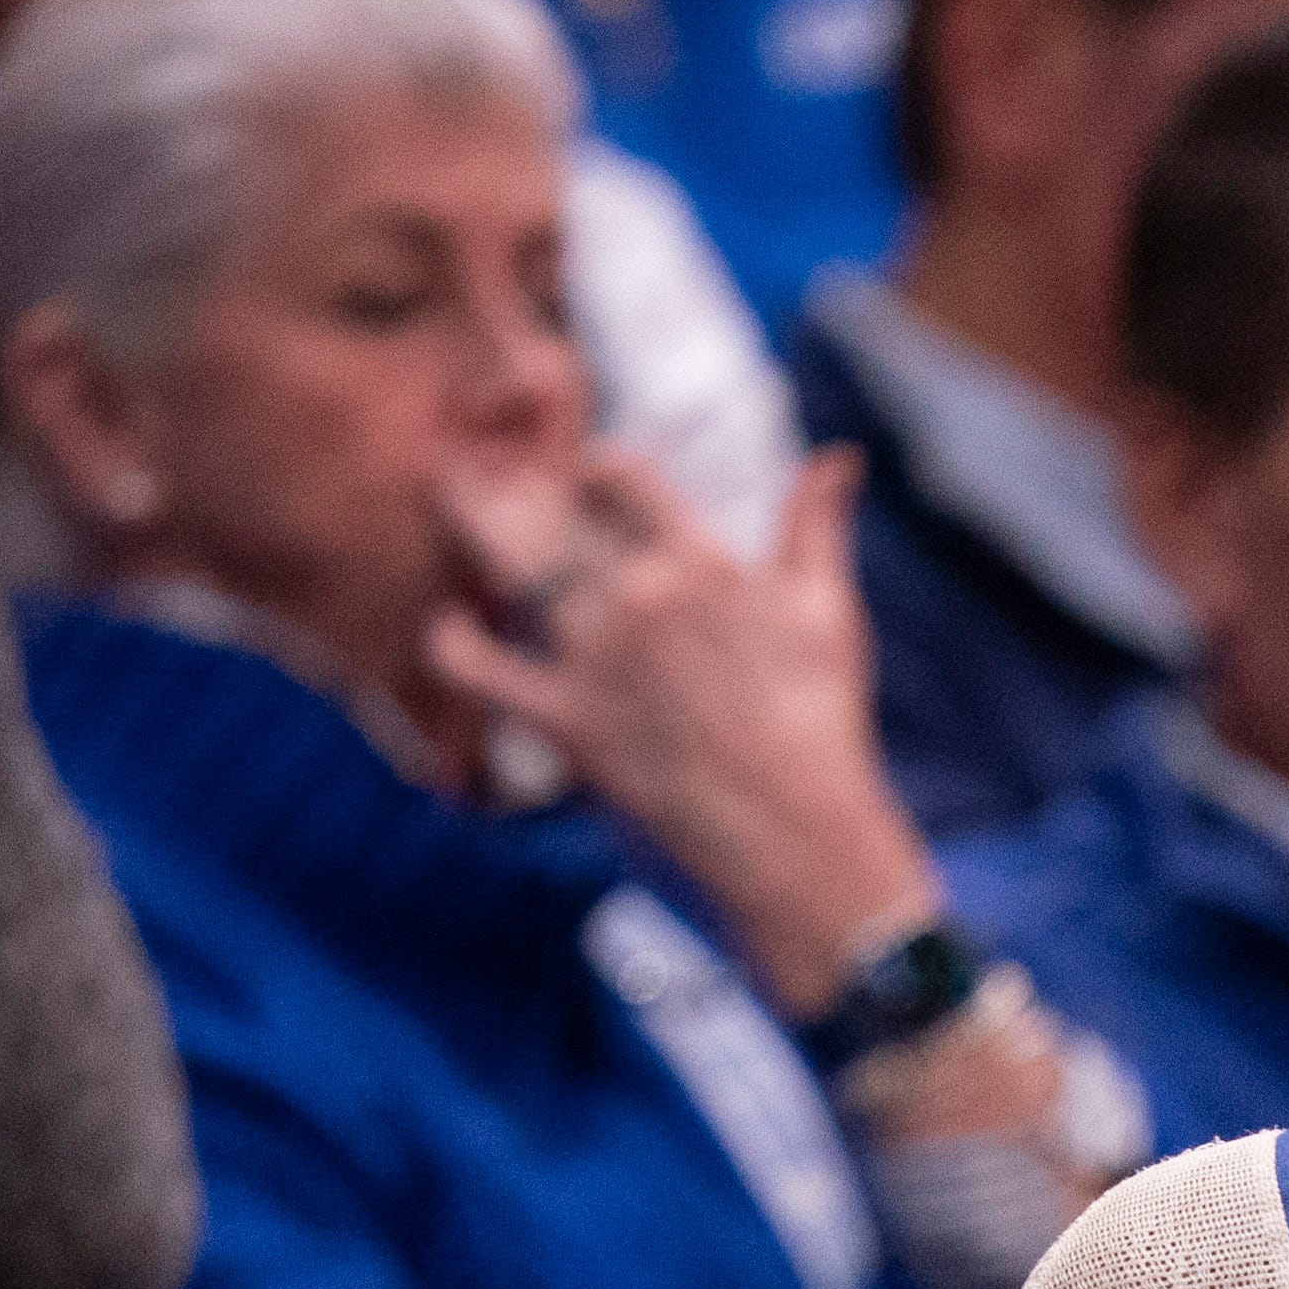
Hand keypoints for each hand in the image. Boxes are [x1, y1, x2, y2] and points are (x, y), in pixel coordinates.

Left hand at [428, 443, 936, 1007]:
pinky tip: (449, 628)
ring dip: (471, 521)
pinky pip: (480, 672)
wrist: (796, 831)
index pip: (618, 474)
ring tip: (450, 497)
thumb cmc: (820, 721)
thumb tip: (839, 457)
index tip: (577, 476)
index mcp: (700, 560)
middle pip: (549, 509)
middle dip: (506, 478)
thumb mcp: (828, 610)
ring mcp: (597, 657)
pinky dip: (453, 645)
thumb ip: (818, 525)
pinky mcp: (567, 721)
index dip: (588, 467)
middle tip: (475, 464)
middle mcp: (639, 594)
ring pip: (510, 563)